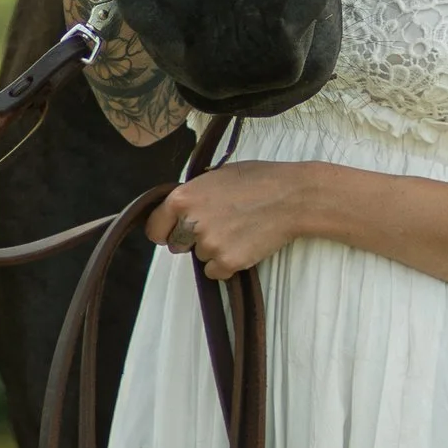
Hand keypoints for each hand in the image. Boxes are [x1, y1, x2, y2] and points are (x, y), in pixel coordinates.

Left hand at [147, 161, 309, 280]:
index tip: (172, 232)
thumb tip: (182, 207)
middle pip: (177, 244)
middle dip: (191, 239)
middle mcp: (190, 222)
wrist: (292, 197)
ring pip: (201, 257)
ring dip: (215, 249)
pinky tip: (244, 244)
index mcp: (182, 198)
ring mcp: (209, 244)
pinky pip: (216, 272)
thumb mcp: (217, 175)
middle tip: (217, 227)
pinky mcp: (228, 262)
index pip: (155, 227)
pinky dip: (227, 264)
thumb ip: (195, 194)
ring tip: (239, 230)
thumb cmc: (258, 179)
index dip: (165, 230)